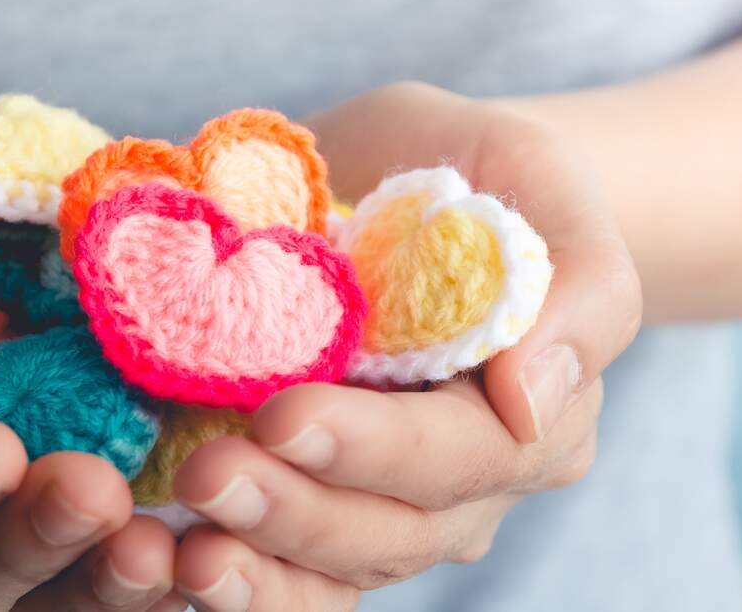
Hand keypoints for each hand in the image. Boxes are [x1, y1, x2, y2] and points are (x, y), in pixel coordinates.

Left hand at [168, 83, 641, 610]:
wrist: (410, 178)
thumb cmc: (482, 170)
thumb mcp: (538, 178)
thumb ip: (573, 286)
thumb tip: (530, 401)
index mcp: (532, 415)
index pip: (457, 454)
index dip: (372, 448)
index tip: (282, 417)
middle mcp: (464, 485)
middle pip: (388, 531)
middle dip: (294, 511)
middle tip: (207, 477)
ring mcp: (385, 504)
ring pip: (330, 569)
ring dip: (254, 567)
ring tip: (177, 552)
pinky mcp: (313, 501)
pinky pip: (283, 571)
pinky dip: (233, 578)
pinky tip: (168, 566)